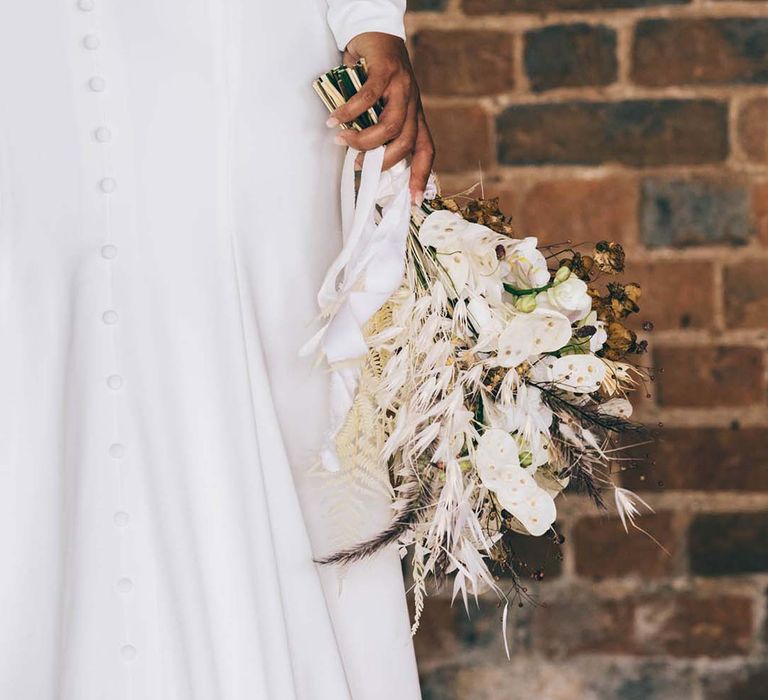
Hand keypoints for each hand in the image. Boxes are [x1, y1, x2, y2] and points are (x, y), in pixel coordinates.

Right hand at [327, 32, 434, 205]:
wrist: (376, 34)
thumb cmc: (377, 77)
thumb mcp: (382, 108)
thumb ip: (376, 129)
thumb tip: (361, 158)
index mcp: (415, 117)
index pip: (426, 151)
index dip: (422, 176)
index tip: (414, 201)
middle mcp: (413, 105)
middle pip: (406, 143)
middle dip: (382, 160)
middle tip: (359, 165)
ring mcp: (402, 88)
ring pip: (390, 125)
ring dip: (364, 139)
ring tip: (343, 140)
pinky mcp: (385, 71)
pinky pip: (368, 99)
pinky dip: (349, 112)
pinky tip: (335, 119)